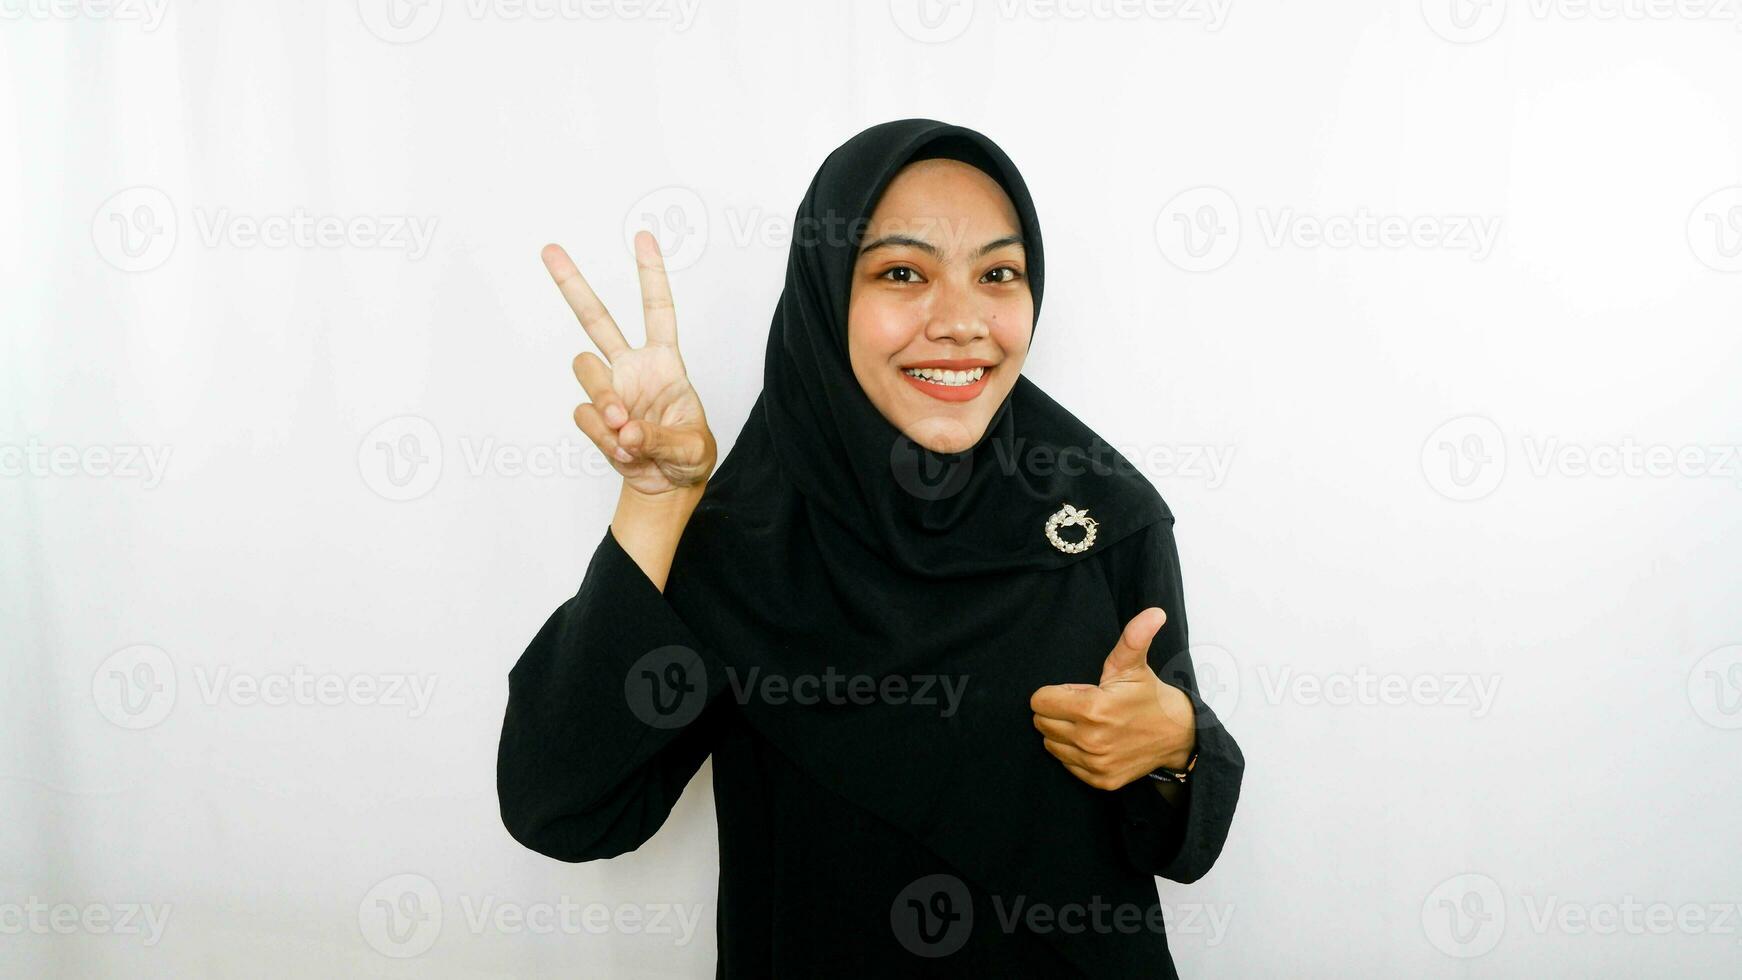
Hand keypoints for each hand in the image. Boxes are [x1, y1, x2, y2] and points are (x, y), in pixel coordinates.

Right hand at [543, 231, 717, 497]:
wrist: (666, 486)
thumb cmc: (688, 457)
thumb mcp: (692, 449)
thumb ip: (661, 438)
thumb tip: (625, 430)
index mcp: (663, 361)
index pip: (657, 310)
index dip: (650, 274)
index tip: (642, 236)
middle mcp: (631, 368)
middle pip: (596, 319)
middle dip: (572, 284)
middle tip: (549, 250)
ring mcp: (609, 391)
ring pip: (585, 370)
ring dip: (603, 399)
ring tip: (624, 432)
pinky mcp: (594, 417)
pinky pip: (585, 415)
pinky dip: (602, 436)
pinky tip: (624, 451)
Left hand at [1029, 607, 1197, 790]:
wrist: (1176, 734)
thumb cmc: (1148, 695)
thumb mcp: (1134, 664)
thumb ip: (1134, 637)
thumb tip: (1154, 612)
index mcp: (1092, 709)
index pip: (1039, 701)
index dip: (1056, 692)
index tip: (1080, 692)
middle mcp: (1090, 740)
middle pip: (1041, 723)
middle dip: (1057, 711)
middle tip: (1085, 707)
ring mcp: (1095, 763)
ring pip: (1051, 745)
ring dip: (1063, 733)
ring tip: (1091, 724)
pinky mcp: (1100, 780)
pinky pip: (1066, 764)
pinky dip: (1074, 753)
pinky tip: (1096, 741)